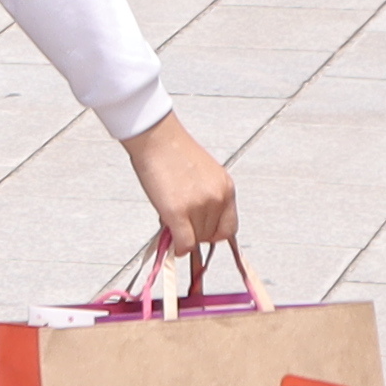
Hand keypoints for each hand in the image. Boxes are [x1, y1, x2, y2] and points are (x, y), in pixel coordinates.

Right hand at [123, 114, 236, 259]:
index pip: (229, 228)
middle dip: (196, 233)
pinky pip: (184, 243)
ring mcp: (198, 206)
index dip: (214, 234)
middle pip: (211, 235)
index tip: (203, 233)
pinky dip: (179, 247)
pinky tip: (173, 244)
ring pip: (196, 239)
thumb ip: (206, 198)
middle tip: (181, 223)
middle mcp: (217, 198)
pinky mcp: (178, 212)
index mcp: (226, 188)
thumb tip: (198, 223)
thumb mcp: (203, 174)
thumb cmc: (173, 150)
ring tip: (172, 218)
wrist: (156, 137)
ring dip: (183, 236)